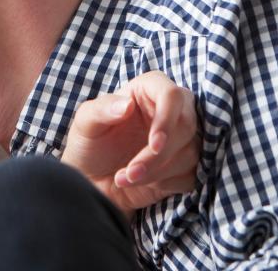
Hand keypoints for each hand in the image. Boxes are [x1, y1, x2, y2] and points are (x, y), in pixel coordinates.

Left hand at [60, 71, 199, 218]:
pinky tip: (142, 184)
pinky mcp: (184, 166)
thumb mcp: (85, 124)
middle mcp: (169, 111)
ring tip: (125, 178)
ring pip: (189, 153)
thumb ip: (101, 109)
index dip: (167, 119)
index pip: (171, 94)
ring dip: (158, 172)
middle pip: (185, 126)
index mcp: (147, 91)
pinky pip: (192, 175)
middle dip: (158, 155)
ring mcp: (179, 140)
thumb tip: (127, 105)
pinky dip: (166, 184)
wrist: (91, 180)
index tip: (154, 144)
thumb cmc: (87, 144)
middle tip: (130, 171)